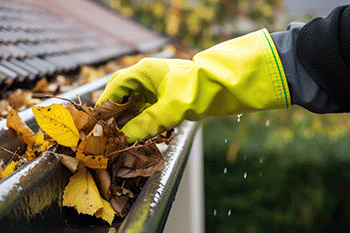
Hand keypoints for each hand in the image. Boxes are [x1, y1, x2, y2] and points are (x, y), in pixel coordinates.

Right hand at [97, 29, 290, 142]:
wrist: (221, 87)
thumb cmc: (196, 90)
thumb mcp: (168, 110)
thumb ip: (145, 124)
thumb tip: (124, 137)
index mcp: (143, 72)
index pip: (114, 88)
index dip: (104, 106)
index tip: (97, 124)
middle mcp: (146, 77)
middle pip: (121, 95)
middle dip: (115, 114)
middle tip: (108, 132)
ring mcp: (155, 85)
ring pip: (133, 103)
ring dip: (127, 119)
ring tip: (122, 136)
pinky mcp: (164, 95)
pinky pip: (145, 107)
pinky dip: (140, 119)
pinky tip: (139, 131)